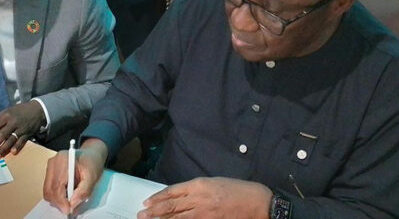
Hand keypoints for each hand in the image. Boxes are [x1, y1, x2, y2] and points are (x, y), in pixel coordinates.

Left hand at [0, 100, 45, 157]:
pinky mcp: (28, 133)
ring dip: (3, 149)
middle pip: (2, 135)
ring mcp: (21, 128)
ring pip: (11, 139)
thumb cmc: (19, 111)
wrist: (37, 110)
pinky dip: (17, 147)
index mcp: (6, 116)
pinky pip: (22, 141)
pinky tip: (12, 152)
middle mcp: (13, 122)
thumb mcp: (6, 112)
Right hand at [43, 138, 107, 213]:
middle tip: (70, 208)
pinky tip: (67, 193)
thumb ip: (83, 191)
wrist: (91, 155)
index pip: (56, 185)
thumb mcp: (92, 177)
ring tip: (70, 198)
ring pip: (48, 191)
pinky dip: (57, 195)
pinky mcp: (50, 172)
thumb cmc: (92, 162)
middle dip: (59, 202)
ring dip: (58, 199)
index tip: (68, 210)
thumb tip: (73, 204)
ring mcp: (50, 167)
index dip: (61, 201)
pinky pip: (49, 188)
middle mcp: (53, 163)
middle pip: (49, 190)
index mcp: (63, 160)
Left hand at [139, 177, 272, 218]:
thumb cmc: (237, 190)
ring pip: (177, 218)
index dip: (158, 197)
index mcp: (199, 184)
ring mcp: (204, 213)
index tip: (147, 202)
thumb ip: (196, 189)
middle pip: (171, 206)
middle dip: (154, 211)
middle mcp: (199, 198)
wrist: (257, 202)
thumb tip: (179, 197)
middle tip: (141, 215)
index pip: (172, 191)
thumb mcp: (213, 182)